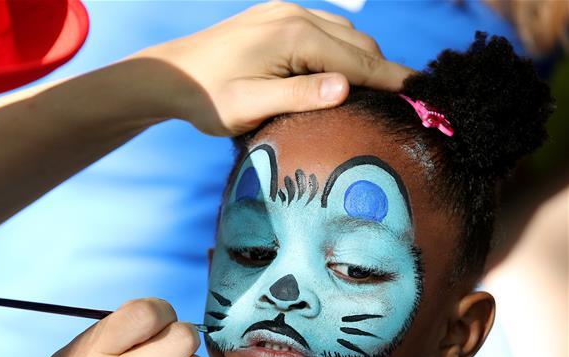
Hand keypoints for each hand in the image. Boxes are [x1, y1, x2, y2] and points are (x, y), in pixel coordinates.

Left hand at [135, 2, 413, 135]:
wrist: (170, 76)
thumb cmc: (207, 98)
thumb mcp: (249, 106)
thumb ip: (298, 96)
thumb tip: (347, 89)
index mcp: (294, 36)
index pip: (358, 60)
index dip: (392, 80)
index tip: (423, 94)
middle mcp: (295, 15)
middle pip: (358, 43)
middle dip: (382, 71)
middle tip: (403, 102)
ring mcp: (285, 13)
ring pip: (343, 35)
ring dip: (361, 60)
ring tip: (376, 92)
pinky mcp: (276, 18)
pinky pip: (323, 31)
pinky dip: (340, 50)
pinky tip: (339, 73)